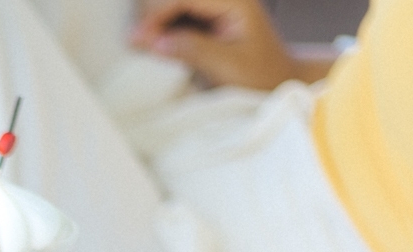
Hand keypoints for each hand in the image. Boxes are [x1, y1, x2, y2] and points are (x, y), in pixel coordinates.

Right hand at [129, 0, 309, 89]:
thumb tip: (153, 41)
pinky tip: (154, 44)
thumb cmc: (260, 77)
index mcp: (236, 1)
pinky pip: (176, 15)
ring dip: (154, 21)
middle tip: (136, 43)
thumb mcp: (228, 67)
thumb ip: (192, 50)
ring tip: (141, 45)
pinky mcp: (207, 17)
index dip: (157, 14)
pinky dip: (161, 28)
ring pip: (172, 4)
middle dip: (153, 15)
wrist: (277, 82)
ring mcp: (215, 6)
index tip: (138, 39)